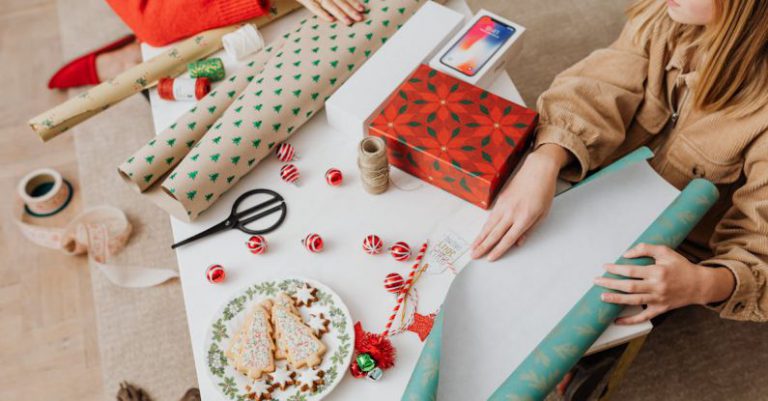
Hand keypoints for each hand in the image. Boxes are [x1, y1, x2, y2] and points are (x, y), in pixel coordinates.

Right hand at [297, 0, 364, 24]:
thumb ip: (337, 0)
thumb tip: (351, 7)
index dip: (353, 1)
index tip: (362, 9)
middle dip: (350, 9)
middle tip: (360, 18)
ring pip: (328, 4)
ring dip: (339, 13)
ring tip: (348, 22)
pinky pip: (313, 7)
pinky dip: (322, 13)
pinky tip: (331, 20)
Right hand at [471, 144, 570, 260]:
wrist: (538, 170)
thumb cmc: (544, 192)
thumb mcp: (543, 214)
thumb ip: (529, 230)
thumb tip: (518, 243)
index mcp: (524, 218)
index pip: (508, 239)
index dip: (498, 250)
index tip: (490, 258)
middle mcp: (511, 213)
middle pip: (494, 234)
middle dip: (483, 247)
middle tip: (474, 256)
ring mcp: (504, 205)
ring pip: (488, 226)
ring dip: (479, 238)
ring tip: (472, 247)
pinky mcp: (500, 199)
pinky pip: (490, 217)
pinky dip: (484, 227)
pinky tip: (480, 234)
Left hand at [595, 243, 735, 323]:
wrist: (699, 285)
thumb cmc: (680, 266)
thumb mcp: (665, 252)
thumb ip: (646, 249)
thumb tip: (626, 254)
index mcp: (657, 271)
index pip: (632, 271)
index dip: (616, 269)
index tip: (605, 267)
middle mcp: (657, 287)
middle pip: (629, 286)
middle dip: (611, 284)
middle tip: (596, 281)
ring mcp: (658, 300)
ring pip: (634, 301)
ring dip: (616, 300)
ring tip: (602, 297)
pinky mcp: (660, 309)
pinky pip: (643, 317)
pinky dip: (630, 320)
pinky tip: (617, 320)